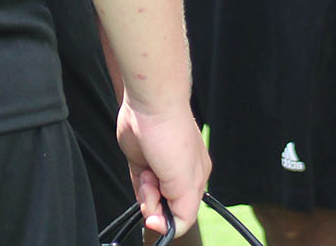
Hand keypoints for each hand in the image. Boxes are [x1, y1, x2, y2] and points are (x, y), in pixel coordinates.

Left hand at [115, 96, 207, 237]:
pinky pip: (139, 186)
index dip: (169, 222)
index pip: (184, 215)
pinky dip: (139, 187)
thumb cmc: (173, 137)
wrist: (151, 107)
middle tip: (154, 190)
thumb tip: (169, 228)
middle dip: (156, 206)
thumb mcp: (185, 183)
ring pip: (150, 199)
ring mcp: (159, 169)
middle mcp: (179, 176)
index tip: (157, 220)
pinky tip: (144, 173)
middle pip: (166, 208)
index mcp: (196, 180)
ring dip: (146, 194)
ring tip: (149, 175)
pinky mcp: (142, 163)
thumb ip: (183, 211)